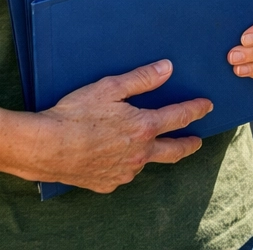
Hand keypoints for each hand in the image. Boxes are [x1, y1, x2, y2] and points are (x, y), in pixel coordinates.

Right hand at [25, 59, 210, 191]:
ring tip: (148, 145)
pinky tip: (115, 157)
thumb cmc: (75, 114)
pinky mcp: (107, 183)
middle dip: (189, 144)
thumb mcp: (110, 88)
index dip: (195, 110)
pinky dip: (124, 164)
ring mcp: (124, 172)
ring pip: (146, 162)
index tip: (207, 106)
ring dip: (151, 153)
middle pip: (174, 150)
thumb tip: (167, 68)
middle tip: (197, 141)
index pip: (179, 117)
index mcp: (144, 127)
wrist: (46, 147)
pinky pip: (122, 173)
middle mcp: (140, 153)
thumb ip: (142, 79)